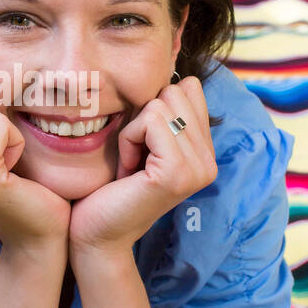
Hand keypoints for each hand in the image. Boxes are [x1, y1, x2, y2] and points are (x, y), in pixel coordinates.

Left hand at [68, 77, 217, 259]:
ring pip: (160, 106)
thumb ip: (165, 113)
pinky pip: (149, 122)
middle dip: (143, 120)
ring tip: (131, 165)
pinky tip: (127, 171)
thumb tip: (177, 74)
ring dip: (133, 132)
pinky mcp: (177, 172)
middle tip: (135, 158)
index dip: (154, 110)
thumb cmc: (111, 187)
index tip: (143, 148)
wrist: (97, 233)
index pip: (190, 89)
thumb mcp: (144, 142)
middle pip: (175, 92)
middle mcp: (210, 162)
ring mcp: (198, 169)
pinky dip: (128, 141)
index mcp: (207, 152)